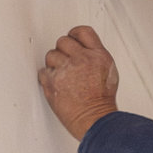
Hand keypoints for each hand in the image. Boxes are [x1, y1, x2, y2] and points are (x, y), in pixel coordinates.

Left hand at [38, 25, 118, 139]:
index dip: (74, 35)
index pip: (83, 32)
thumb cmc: (102, 102)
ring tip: (63, 77)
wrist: (95, 119)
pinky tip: (57, 85)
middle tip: (66, 63)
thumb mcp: (109, 73)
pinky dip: (47, 78)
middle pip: (63, 41)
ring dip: (54, 64)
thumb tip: (83, 50)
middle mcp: (82, 59)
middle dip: (63, 51)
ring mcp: (66, 70)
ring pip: (51, 55)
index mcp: (98, 56)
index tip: (72, 40)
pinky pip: (43, 72)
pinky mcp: (52, 81)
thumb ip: (95, 57)